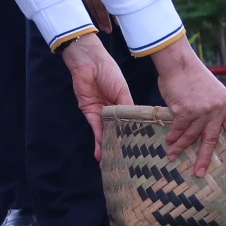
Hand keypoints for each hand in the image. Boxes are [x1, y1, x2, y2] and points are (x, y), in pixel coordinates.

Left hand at [60, 33, 133, 157]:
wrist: (89, 63)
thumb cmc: (109, 72)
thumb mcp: (123, 91)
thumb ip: (127, 108)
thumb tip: (134, 126)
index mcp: (123, 103)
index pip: (128, 122)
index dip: (130, 134)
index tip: (136, 149)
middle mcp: (112, 110)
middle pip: (115, 130)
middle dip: (117, 144)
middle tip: (122, 161)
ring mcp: (100, 112)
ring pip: (105, 132)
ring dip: (106, 146)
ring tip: (110, 162)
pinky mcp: (89, 112)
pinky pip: (95, 129)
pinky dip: (97, 140)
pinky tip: (100, 152)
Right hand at [152, 39, 225, 175]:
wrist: (180, 64)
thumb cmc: (194, 77)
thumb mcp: (214, 92)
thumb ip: (215, 110)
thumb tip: (210, 130)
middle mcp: (217, 110)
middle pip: (211, 140)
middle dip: (204, 158)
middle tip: (199, 172)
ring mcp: (201, 111)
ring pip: (191, 136)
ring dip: (180, 147)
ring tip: (172, 156)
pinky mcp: (185, 111)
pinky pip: (179, 129)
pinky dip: (173, 137)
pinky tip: (169, 142)